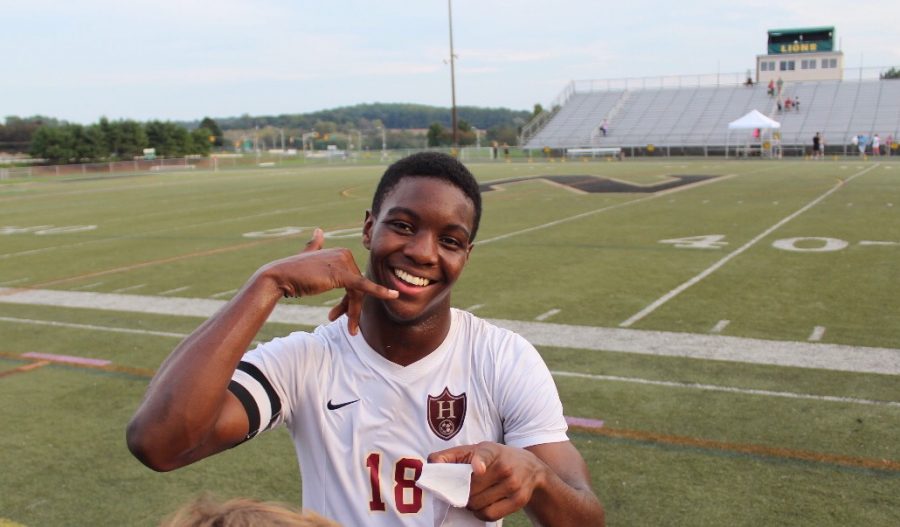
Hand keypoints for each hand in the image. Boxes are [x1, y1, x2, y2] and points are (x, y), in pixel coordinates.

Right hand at [259, 228, 397, 333]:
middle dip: (353, 309)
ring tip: (350, 329)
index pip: (354, 280)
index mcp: (341, 253)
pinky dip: (379, 291)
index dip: (350, 300)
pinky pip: (363, 286)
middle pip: (358, 287)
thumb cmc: (292, 272)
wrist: (279, 277)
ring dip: (354, 313)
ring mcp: (344, 263)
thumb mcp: (307, 255)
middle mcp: (345, 254)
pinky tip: (392, 296)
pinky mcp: (342, 274)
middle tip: (350, 327)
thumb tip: (318, 231)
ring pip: (359, 292)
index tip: (339, 315)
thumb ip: (314, 244)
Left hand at [428, 442, 546, 521]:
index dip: (479, 462)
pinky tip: (481, 504)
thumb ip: (453, 455)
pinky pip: (489, 514)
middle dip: (461, 492)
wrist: (531, 468)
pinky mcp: (518, 501)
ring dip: (469, 504)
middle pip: (470, 489)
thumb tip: (432, 462)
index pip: (484, 455)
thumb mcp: (478, 449)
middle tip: (462, 488)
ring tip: (472, 495)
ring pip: (477, 504)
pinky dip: (480, 513)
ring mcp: (513, 485)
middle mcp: (504, 467)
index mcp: (492, 451)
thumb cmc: (496, 458)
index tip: (478, 468)